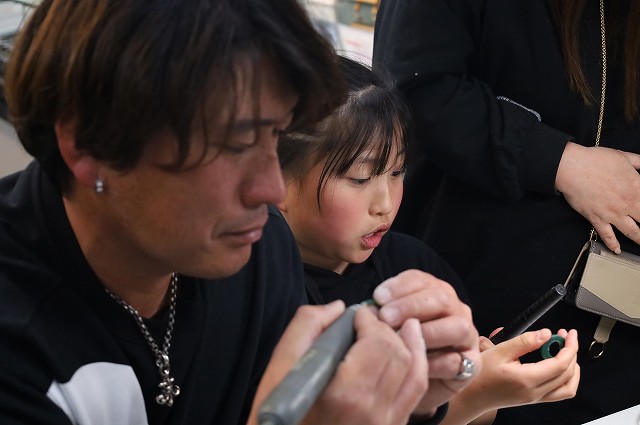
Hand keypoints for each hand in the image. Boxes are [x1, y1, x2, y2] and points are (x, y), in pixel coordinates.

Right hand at [248, 300, 428, 424]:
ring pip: (413, 371)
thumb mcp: (280, 367)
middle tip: (370, 320)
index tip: (357, 314)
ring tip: (401, 325)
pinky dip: (418, 365)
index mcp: (345, 393)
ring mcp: (385, 423)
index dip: (369, 320)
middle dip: (386, 329)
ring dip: (408, 343)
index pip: (377, 342)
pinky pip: (415, 392)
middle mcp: (372, 410)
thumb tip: (338, 308)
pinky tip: (411, 350)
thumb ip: (307, 326)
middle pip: (397, 353)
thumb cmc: (280, 413)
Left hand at [372, 269, 481, 415]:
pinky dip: (435, 362)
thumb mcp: (388, 326)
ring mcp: (467, 335)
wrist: (410, 382)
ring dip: (428, 332)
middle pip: (440, 298)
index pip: (419, 280)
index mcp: (432, 292)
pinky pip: (457, 360)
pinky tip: (414, 363)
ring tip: (402, 340)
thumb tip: (369, 309)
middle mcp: (454, 309)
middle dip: (411, 306)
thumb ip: (383, 313)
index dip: (399, 287)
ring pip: (457, 326)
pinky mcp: (471, 364)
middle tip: (386, 317)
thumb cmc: (398, 347)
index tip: (378, 297)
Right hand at [446, 328, 578, 424]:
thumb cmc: (480, 375)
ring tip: (565, 352)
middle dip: (572, 353)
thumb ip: (524, 341)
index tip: (568, 334)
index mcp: (527, 379)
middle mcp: (534, 392)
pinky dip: (566, 379)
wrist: (471, 395)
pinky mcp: (533, 399)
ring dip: (573, 369)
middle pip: (568, 374)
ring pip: (568, 388)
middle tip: (564, 337)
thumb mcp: (498, 351)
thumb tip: (545, 334)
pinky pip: (560, 393)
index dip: (569, 347)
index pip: (560, 364)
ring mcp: (535, 398)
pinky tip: (557, 366)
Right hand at [556, 142, 639, 252]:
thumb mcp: (624, 156)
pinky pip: (607, 235)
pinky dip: (613, 244)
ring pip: (633, 232)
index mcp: (637, 187)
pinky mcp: (597, 219)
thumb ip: (639, 162)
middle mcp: (628, 204)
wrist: (573, 169)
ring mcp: (613, 214)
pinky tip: (617, 250)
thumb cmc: (596, 161)